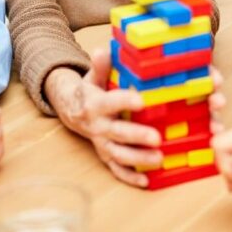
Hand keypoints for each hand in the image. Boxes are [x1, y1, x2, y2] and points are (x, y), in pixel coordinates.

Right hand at [45, 50, 162, 187]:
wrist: (72, 110)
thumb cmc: (90, 91)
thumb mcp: (92, 76)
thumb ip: (100, 66)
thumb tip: (102, 51)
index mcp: (95, 104)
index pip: (110, 102)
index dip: (125, 101)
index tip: (141, 100)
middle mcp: (97, 126)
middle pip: (117, 133)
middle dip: (137, 136)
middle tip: (157, 138)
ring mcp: (101, 143)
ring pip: (118, 154)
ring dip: (138, 159)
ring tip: (159, 159)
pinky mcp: (105, 155)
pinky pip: (116, 169)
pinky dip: (129, 177)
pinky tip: (146, 180)